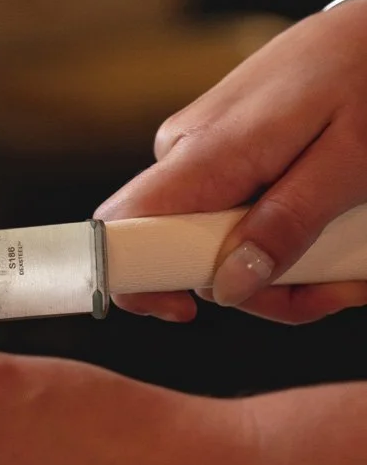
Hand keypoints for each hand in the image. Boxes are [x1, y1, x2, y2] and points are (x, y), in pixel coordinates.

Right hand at [95, 0, 366, 323]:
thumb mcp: (347, 161)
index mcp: (204, 153)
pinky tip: (325, 242)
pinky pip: (229, 219)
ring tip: (345, 268)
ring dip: (280, 273)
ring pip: (214, 246)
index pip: (120, 227)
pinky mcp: (218, 158)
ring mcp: (199, 156)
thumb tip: (228, 288)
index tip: (185, 310)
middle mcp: (185, 154)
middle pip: (182, 256)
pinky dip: (278, 242)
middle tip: (333, 290)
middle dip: (258, 291)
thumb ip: (286, 225)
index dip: (135, 280)